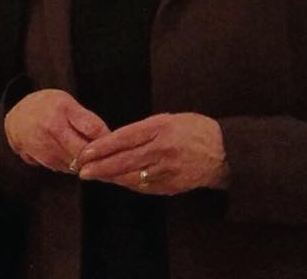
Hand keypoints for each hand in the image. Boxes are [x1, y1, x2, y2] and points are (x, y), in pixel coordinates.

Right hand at [5, 89, 108, 173]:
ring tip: (92, 155)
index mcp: (62, 109)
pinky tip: (75, 157)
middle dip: (100, 156)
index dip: (109, 139)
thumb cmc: (46, 106)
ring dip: (89, 163)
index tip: (117, 142)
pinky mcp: (44, 161)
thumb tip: (110, 139)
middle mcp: (52, 129)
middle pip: (87, 152)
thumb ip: (87, 120)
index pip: (94, 129)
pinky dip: (75, 166)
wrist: (16, 117)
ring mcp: (47, 148)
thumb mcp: (66, 102)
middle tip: (108, 155)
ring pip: (79, 164)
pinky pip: (68, 169)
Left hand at [76, 112, 228, 194]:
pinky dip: (129, 184)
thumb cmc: (194, 129)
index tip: (86, 151)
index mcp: (159, 128)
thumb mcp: (168, 119)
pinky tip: (118, 182)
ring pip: (133, 176)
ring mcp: (168, 169)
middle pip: (125, 160)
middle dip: (101, 167)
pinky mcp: (173, 185)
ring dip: (112, 178)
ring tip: (96, 176)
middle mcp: (162, 149)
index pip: (124, 137)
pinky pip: (146, 186)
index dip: (103, 146)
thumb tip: (117, 139)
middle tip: (83, 170)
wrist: (224, 151)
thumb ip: (144, 130)